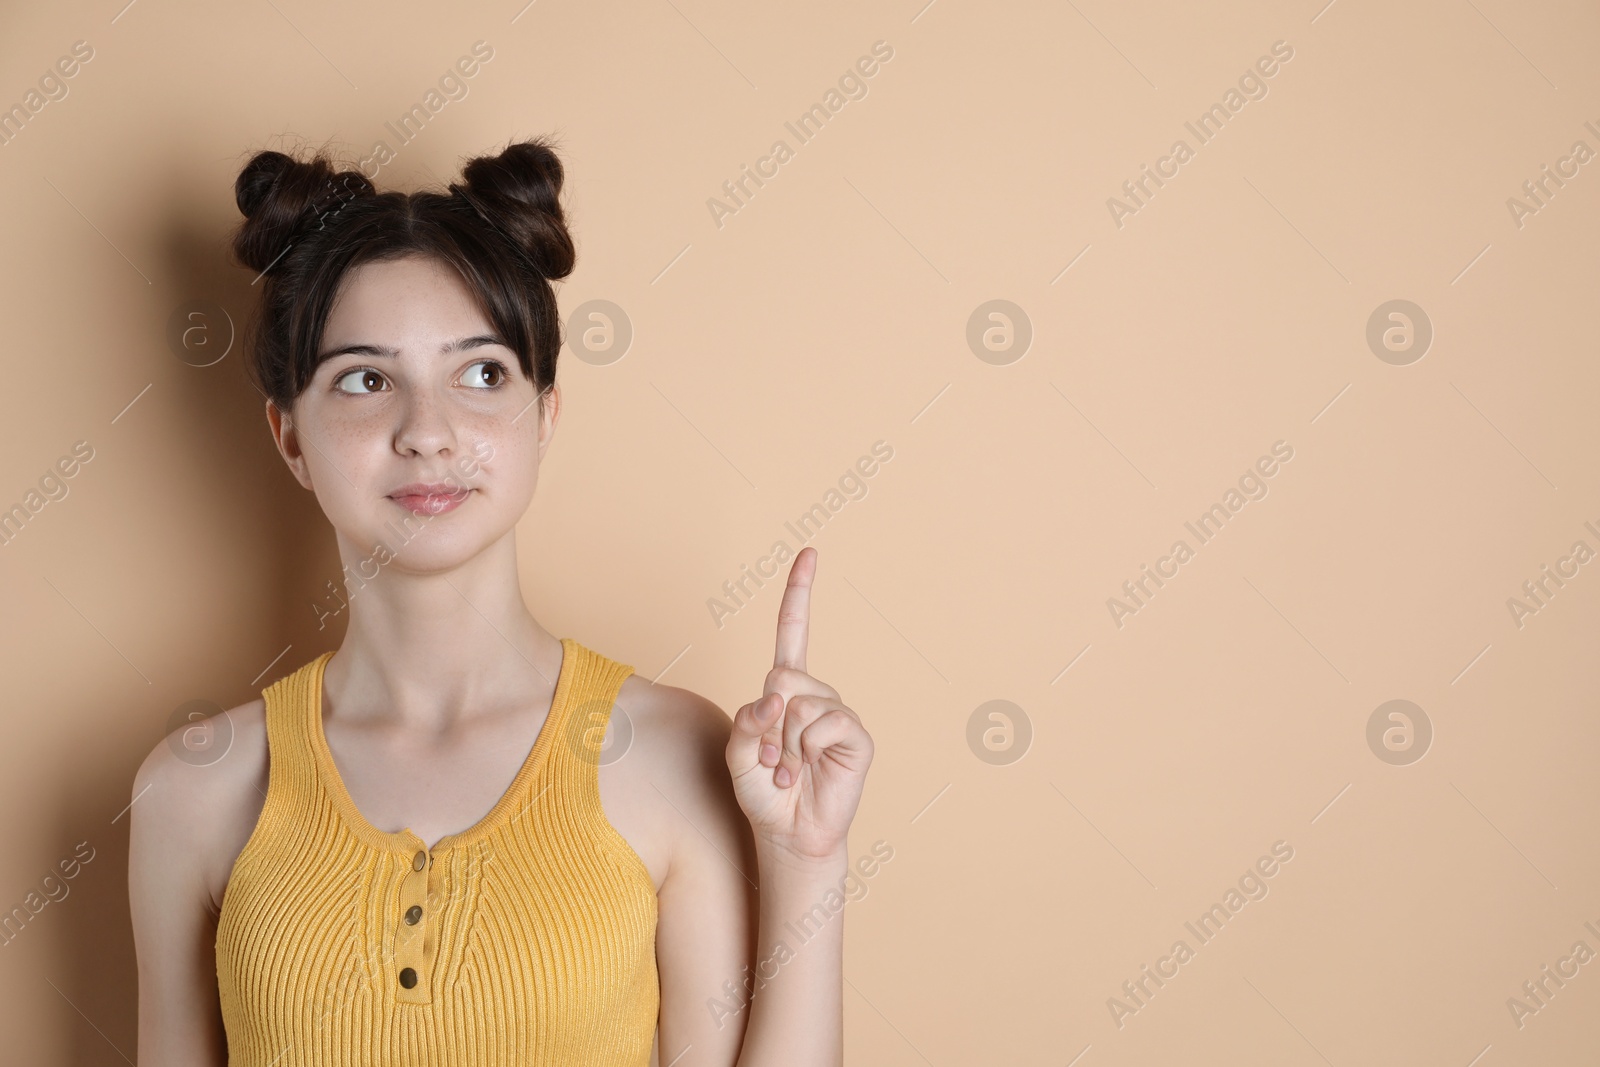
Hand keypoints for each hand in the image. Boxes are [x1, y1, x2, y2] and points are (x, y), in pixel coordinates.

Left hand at [725, 547, 873, 863]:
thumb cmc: (762, 792)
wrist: (788, 835)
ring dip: (783, 745)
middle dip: (766, 722)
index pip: (794, 633)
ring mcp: (837, 714)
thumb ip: (746, 719)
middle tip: (770, 757)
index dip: (800, 594)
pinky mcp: (856, 738)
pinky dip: (806, 750)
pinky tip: (807, 771)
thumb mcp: (736, 753)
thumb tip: (778, 696)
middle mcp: (814, 695)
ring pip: (799, 703)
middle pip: (781, 676)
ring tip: (788, 770)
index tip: (809, 553)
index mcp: (786, 690)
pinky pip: (825, 724)